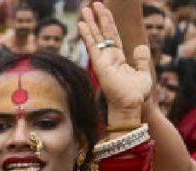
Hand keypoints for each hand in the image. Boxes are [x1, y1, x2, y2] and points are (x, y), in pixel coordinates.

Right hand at [79, 2, 150, 120]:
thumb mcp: (143, 72)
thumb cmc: (135, 94)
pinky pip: (93, 47)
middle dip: (98, 18)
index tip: (104, 12)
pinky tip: (83, 25)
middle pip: (103, 33)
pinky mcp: (100, 65)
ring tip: (85, 9)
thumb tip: (140, 46)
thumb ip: (141, 59)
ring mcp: (103, 61)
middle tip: (92, 4)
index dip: (109, 24)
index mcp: (118, 58)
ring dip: (90, 23)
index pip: (112, 37)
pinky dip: (88, 35)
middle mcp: (108, 58)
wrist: (130, 105)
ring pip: (96, 37)